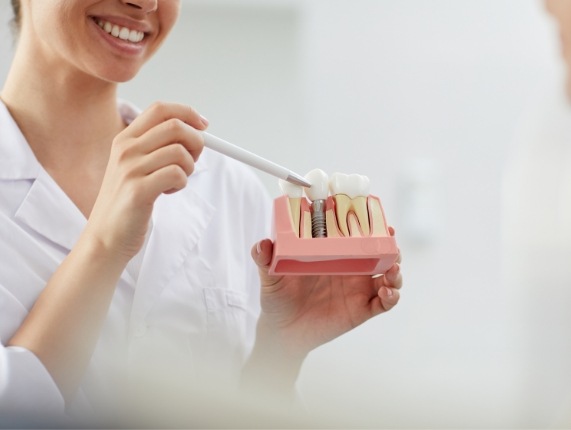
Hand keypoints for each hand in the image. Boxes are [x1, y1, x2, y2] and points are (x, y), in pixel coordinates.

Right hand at [86, 102, 207, 260]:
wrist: (105, 237)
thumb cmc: (127, 203)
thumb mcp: (135, 167)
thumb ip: (157, 147)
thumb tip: (195, 131)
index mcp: (124, 139)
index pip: (160, 109)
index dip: (187, 113)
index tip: (203, 125)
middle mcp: (125, 149)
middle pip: (175, 126)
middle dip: (195, 142)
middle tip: (191, 161)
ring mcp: (130, 169)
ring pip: (180, 152)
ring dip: (188, 168)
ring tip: (174, 181)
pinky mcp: (138, 190)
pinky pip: (177, 174)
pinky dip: (181, 183)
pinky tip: (167, 192)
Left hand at [251, 227, 401, 360]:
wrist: (282, 331)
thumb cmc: (278, 298)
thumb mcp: (270, 276)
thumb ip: (265, 259)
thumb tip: (262, 244)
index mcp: (334, 254)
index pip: (357, 235)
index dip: (371, 225)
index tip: (377, 217)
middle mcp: (351, 268)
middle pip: (380, 252)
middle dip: (391, 246)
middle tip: (391, 242)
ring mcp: (359, 288)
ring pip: (389, 275)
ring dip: (396, 270)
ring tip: (392, 270)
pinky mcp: (362, 309)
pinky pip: (384, 302)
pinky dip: (392, 295)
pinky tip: (386, 291)